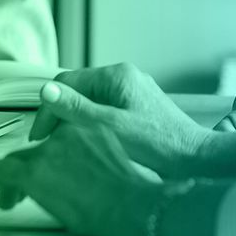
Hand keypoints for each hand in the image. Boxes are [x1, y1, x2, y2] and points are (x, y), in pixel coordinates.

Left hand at [0, 121, 161, 235]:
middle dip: (26, 166)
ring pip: (20, 160)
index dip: (45, 150)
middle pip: (36, 148)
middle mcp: (66, 133)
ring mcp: (49, 151)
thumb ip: (91, 157)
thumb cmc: (129, 192)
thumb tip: (79, 172)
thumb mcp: (113, 161)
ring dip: (12, 177)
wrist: (132, 205)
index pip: (57, 134)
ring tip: (8, 194)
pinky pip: (6, 170)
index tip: (43, 162)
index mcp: (88, 127)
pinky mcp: (35, 171)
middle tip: (20, 183)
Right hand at [29, 63, 207, 176]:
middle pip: (79, 90)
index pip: (67, 82)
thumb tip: (46, 91)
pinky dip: (92, 125)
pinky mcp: (140, 109)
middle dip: (60, 115)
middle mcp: (126, 78)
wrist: (196, 159)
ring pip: (92, 102)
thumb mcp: (110, 128)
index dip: (48, 109)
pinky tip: (90, 146)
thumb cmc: (157, 145)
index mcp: (117, 76)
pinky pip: (107, 111)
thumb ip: (77, 109)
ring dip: (75, 121)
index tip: (39, 138)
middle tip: (48, 144)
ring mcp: (134, 93)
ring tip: (65, 147)